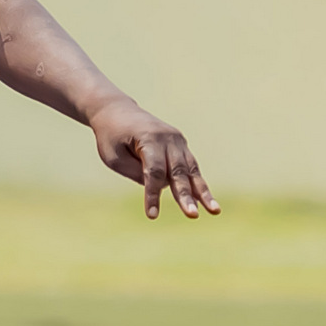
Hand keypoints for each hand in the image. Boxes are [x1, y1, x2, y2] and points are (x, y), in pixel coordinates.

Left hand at [88, 97, 218, 219]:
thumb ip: (137, 173)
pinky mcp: (180, 145)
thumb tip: (162, 188)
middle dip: (185, 196)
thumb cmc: (111, 137)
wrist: (116, 110)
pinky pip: (190, 167)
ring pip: (190, 170)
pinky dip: (198, 185)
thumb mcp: (114, 157)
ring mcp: (177, 140)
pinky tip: (208, 203)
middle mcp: (168, 137)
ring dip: (202, 192)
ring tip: (215, 210)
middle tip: (192, 215)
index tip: (152, 215)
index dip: (153, 194)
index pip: (154, 171)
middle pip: (177, 171)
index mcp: (148, 137)